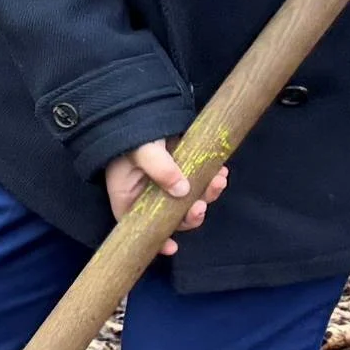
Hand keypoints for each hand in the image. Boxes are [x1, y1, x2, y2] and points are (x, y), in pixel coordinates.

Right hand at [107, 139, 223, 242]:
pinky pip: (200, 181)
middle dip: (190, 215)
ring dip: (207, 195)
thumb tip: (182, 190)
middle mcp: (147, 193)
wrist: (139, 102)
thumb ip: (160, 169)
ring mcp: (166, 181)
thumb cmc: (130, 130)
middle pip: (169, 217)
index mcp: (128, 194)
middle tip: (202, 206)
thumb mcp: (141, 149)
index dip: (154, 239)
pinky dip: (212, 180)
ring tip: (218, 180)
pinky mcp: (183, 167)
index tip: (172, 248)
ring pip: (189, 200)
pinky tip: (221, 171)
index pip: (137, 225)